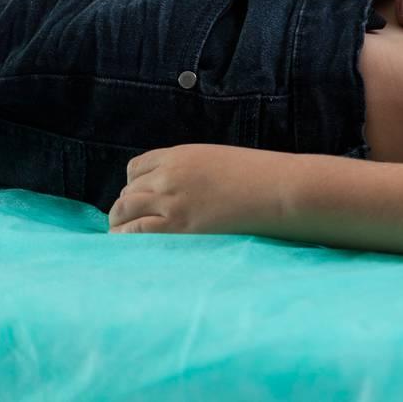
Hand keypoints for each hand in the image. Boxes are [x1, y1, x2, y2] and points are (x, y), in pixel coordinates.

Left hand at [107, 144, 295, 235]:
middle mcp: (169, 175)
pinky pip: (135, 232)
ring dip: (121, 224)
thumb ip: (196, 174)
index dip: (136, 186)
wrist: (281, 189)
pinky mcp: (177, 226)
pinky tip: (132, 248)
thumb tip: (184, 193)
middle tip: (133, 224)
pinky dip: (127, 238)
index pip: (136, 169)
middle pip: (128, 191)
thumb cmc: (263, 178)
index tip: (142, 201)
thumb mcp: (221, 162)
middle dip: (127, 208)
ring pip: (123, 210)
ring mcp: (171, 200)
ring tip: (127, 238)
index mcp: (181, 155)